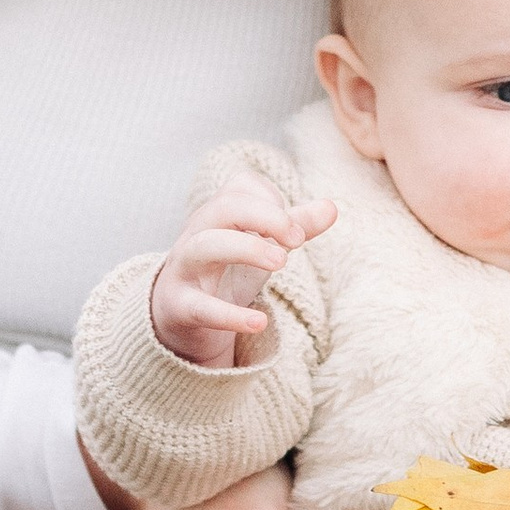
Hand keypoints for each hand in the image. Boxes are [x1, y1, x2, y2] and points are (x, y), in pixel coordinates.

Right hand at [151, 173, 335, 367]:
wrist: (178, 315)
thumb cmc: (225, 271)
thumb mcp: (261, 247)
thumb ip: (295, 228)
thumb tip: (331, 207)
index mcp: (217, 215)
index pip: (240, 187)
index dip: (270, 199)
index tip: (291, 225)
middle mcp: (197, 234)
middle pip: (224, 207)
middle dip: (265, 217)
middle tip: (298, 239)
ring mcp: (184, 269)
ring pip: (205, 246)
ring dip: (247, 248)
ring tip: (282, 261)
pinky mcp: (180, 306)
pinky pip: (200, 307)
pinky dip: (230, 315)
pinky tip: (260, 322)